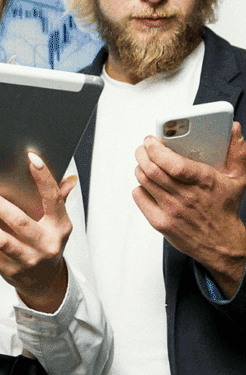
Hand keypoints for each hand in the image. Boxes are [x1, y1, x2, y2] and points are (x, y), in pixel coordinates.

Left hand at [0, 152, 75, 312]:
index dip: (44, 178)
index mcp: (59, 227)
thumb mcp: (58, 225)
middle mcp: (44, 244)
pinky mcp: (8, 270)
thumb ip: (59, 200)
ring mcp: (26, 259)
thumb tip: (68, 178)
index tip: (31, 158)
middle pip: (19, 221)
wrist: (46, 284)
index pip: (53, 198)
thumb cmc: (47, 245)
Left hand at [133, 122, 245, 297]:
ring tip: (144, 162)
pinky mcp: (160, 222)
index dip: (156, 149)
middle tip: (144, 148)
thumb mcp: (238, 179)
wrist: (221, 244)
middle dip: (143, 153)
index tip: (152, 140)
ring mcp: (171, 210)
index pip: (172, 164)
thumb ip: (238, 152)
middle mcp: (185, 196)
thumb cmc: (225, 209)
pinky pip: (140, 198)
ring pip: (144, 181)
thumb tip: (235, 130)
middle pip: (151, 169)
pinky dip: (139, 186)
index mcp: (203, 181)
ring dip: (140, 167)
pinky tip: (147, 184)